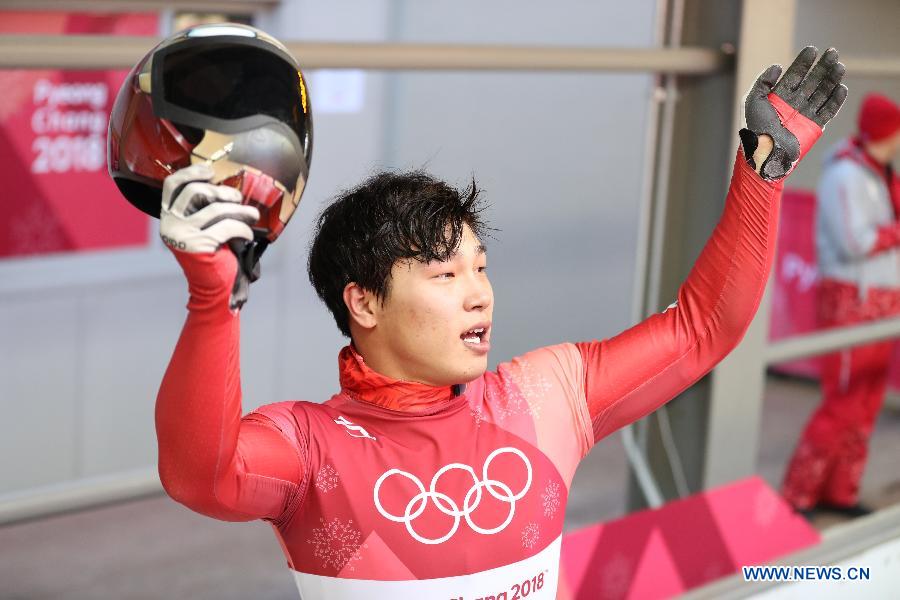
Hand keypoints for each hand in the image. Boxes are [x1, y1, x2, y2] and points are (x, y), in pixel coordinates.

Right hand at [161, 164, 262, 308]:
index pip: (172, 185)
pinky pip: (226, 226)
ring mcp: (181, 235)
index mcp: (168, 216)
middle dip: (223, 192)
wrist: (213, 288)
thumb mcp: (204, 228)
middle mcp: (170, 223)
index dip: (190, 173)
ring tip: (253, 215)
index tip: (211, 171)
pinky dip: (242, 228)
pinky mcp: (196, 246)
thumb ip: (206, 208)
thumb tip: (228, 188)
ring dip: (239, 210)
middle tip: (239, 199)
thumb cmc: (213, 255)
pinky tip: (248, 235)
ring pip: (215, 208)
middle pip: (196, 191)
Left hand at [741, 46, 847, 179]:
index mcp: (779, 96)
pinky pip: (828, 111)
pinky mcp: (814, 126)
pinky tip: (841, 87)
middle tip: (832, 52)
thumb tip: (777, 66)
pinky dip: (835, 100)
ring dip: (832, 80)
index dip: (803, 62)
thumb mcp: (752, 102)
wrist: (763, 154)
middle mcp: (794, 103)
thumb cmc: (753, 130)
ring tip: (839, 66)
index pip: (795, 75)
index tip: (812, 49)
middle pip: (812, 80)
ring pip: (822, 93)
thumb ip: (762, 82)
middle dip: (822, 67)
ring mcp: (805, 114)